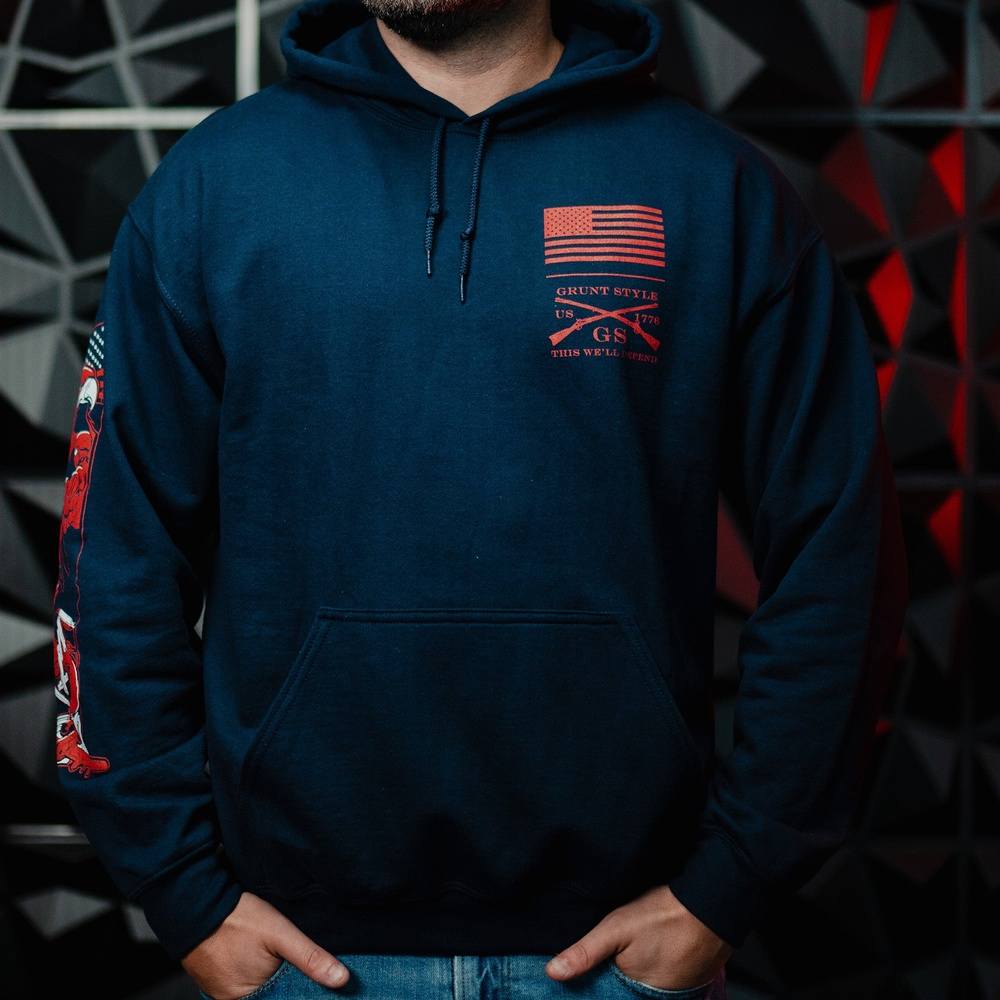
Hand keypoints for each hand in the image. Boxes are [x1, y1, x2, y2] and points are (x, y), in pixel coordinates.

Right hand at [181, 891, 350, 998]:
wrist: (196, 903)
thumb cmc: (236, 919)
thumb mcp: (280, 933)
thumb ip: (310, 957)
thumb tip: (341, 980)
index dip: (299, 994)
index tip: (310, 984)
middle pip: (271, 998)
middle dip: (286, 986)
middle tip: (289, 964)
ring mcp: (221, 993)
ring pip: (258, 991)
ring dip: (270, 980)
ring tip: (277, 960)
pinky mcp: (215, 981)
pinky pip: (242, 984)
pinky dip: (255, 975)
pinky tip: (262, 959)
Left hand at [544, 884, 732, 990]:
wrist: (712, 904)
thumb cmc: (664, 915)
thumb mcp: (617, 928)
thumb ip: (585, 952)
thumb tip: (552, 972)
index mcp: (636, 996)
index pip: (604, 996)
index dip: (592, 987)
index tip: (585, 975)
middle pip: (623, 994)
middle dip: (612, 981)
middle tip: (613, 955)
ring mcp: (676, 995)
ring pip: (642, 989)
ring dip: (631, 977)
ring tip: (631, 953)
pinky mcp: (689, 984)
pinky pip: (661, 984)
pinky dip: (651, 972)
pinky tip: (647, 953)